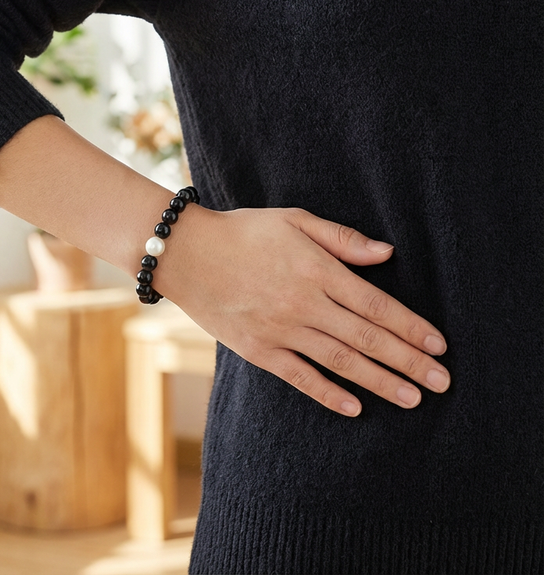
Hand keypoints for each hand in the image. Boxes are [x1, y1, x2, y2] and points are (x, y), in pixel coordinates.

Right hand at [159, 205, 449, 416]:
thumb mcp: (294, 220)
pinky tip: (356, 407)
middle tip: (442, 382)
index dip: (410, 326)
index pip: (375, 304)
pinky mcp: (259, 350)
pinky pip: (300, 377)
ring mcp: (281, 330)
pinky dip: (329, 394)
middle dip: (408, 361)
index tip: (439, 346)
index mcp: (317, 269)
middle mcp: (304, 303)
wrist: (186, 253)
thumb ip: (341, 238)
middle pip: (367, 337)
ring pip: (341, 361)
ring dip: (380, 381)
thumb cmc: (244, 230)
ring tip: (413, 398)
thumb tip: (387, 254)